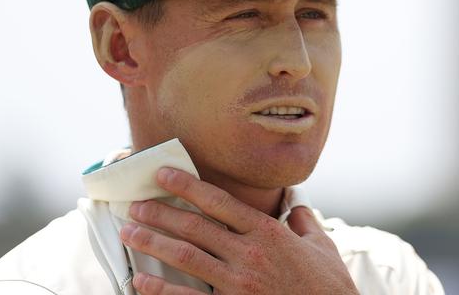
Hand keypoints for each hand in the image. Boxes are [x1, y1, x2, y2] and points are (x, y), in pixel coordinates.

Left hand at [120, 167, 358, 294]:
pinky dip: (161, 290)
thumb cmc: (327, 287)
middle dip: (161, 212)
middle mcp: (248, 253)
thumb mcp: (322, 247)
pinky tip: (141, 282)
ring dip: (154, 242)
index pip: (219, 201)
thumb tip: (296, 208)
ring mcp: (237, 283)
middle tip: (136, 204)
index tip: (165, 174)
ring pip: (186, 257)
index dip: (188, 185)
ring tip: (130, 232)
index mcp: (267, 232)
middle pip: (195, 226)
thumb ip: (304, 222)